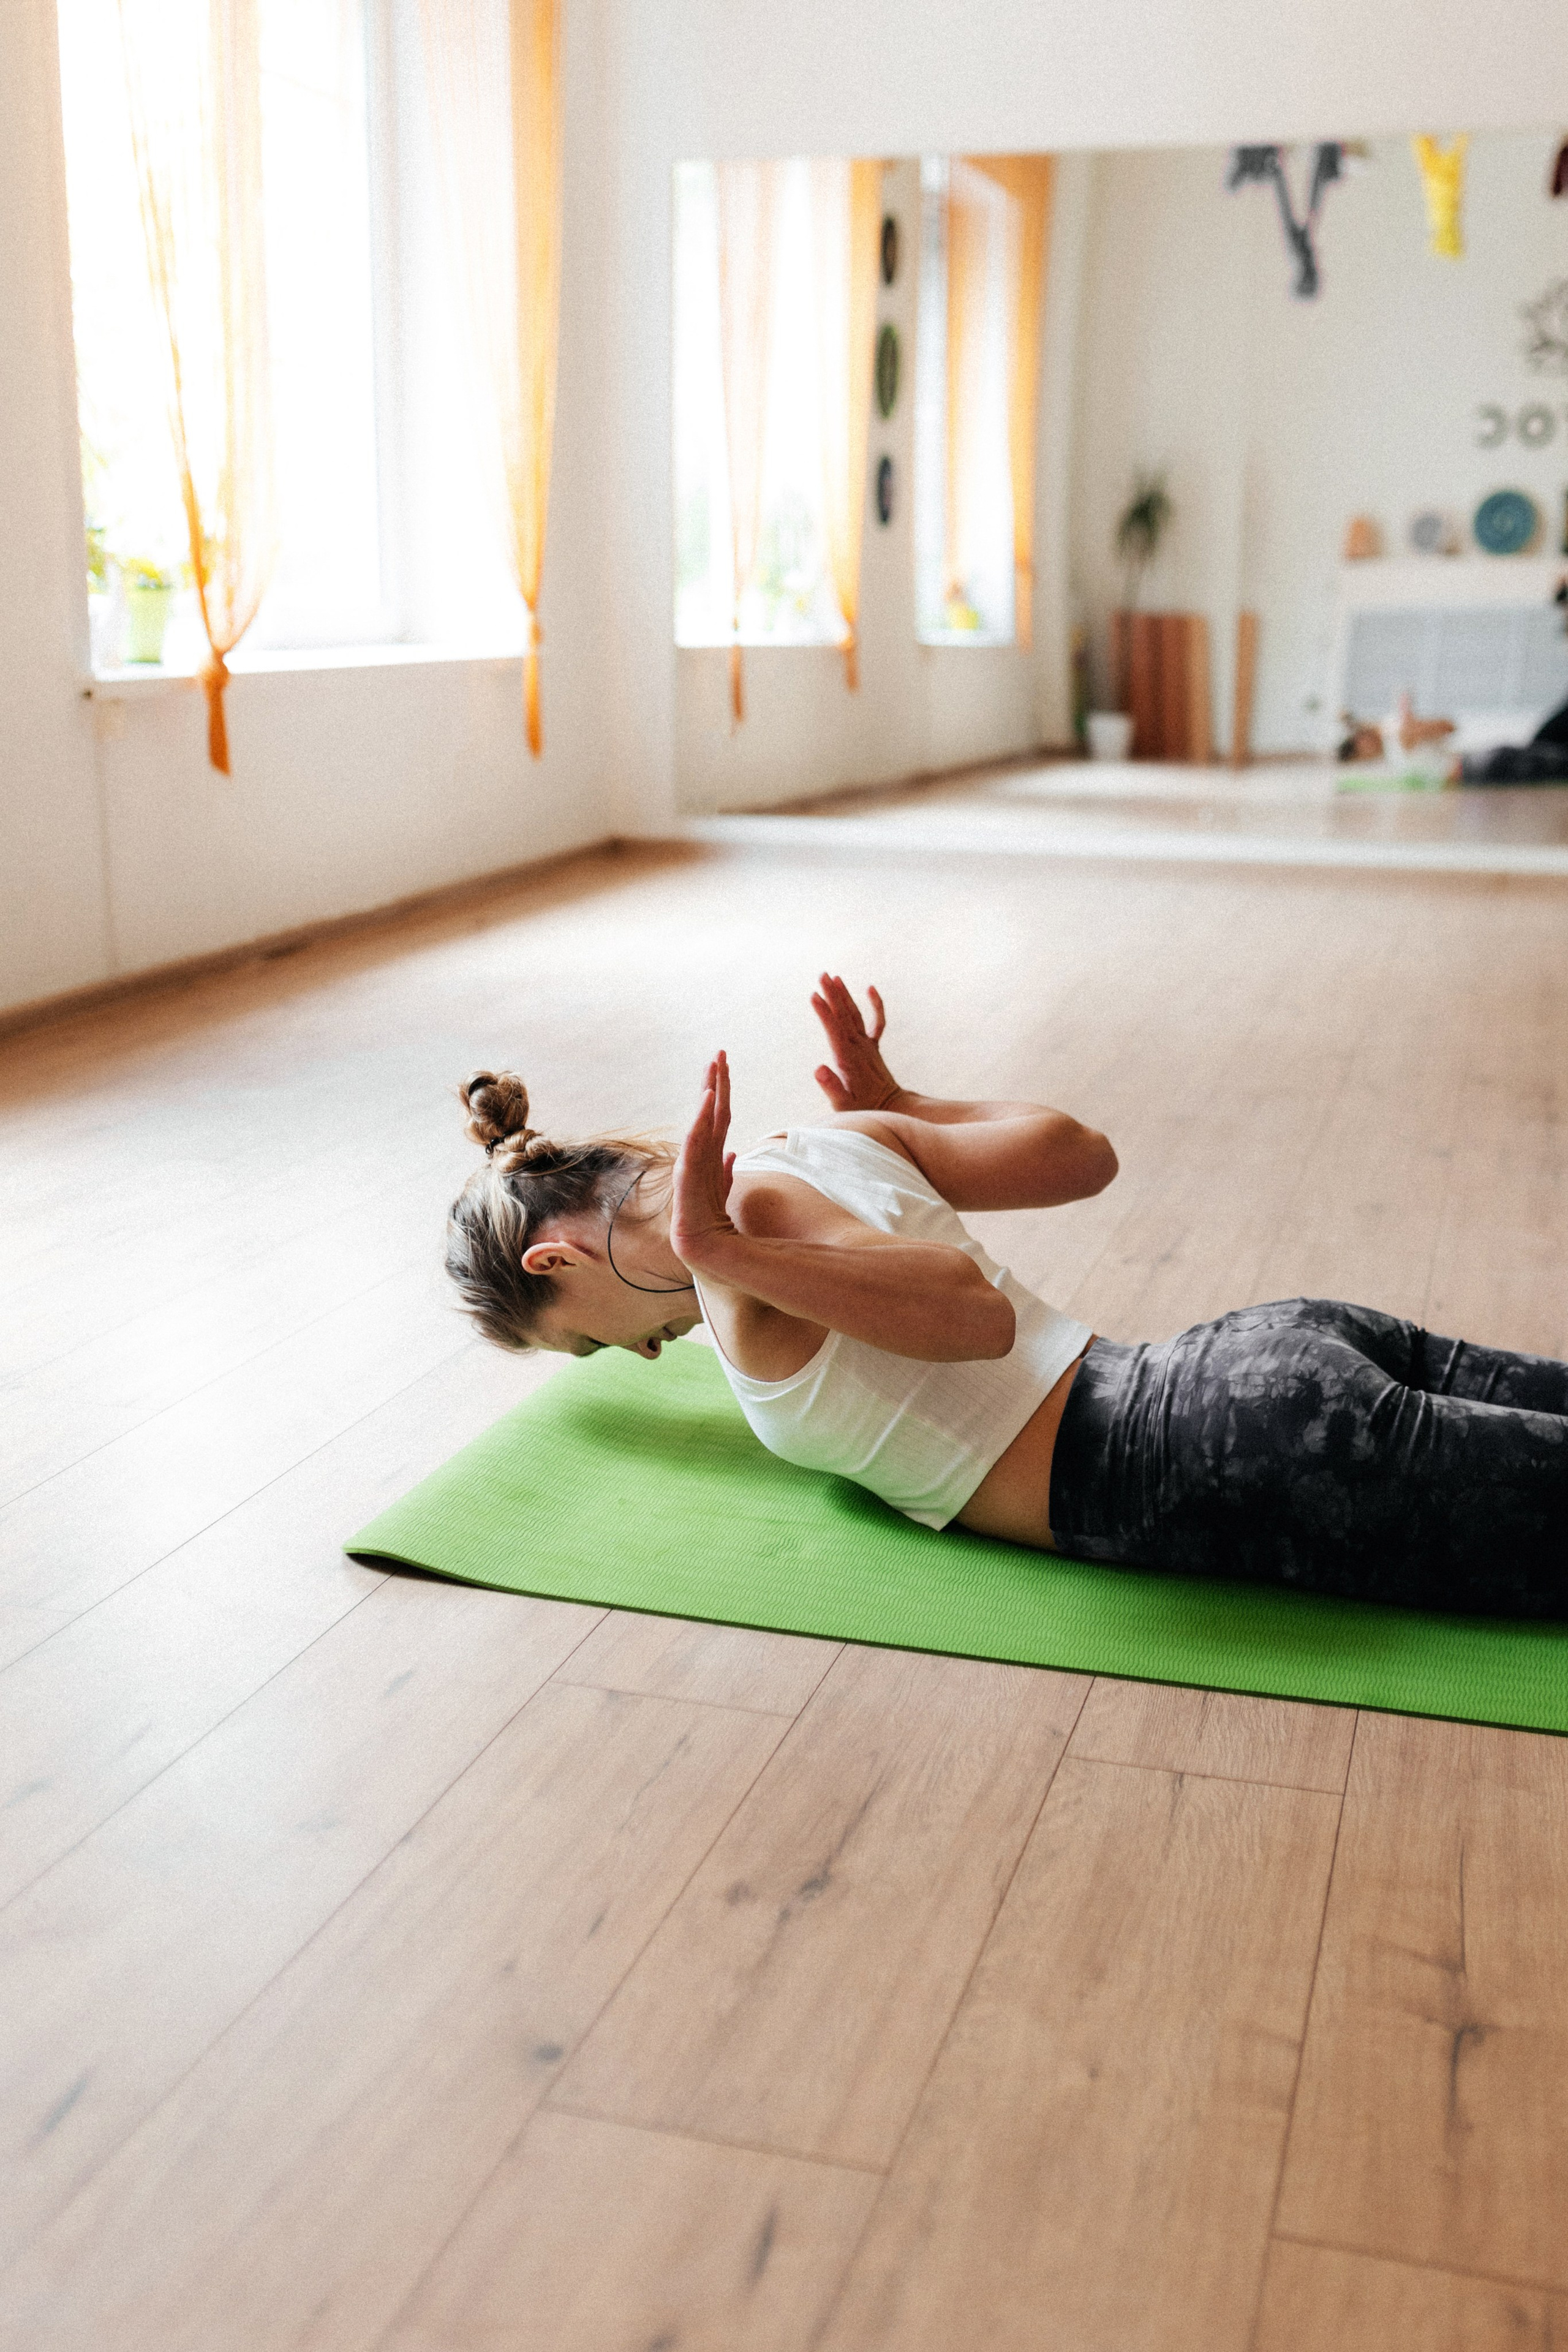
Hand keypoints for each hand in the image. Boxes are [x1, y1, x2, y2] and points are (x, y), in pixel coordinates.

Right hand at [670, 1051, 737, 1266]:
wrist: (711, 1256)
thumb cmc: (716, 1227)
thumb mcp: (725, 1194)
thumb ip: (726, 1174)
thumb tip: (731, 1152)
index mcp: (709, 1160)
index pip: (718, 1118)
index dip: (720, 1091)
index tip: (723, 1063)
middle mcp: (698, 1161)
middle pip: (708, 1116)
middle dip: (713, 1084)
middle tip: (719, 1052)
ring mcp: (690, 1171)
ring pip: (700, 1128)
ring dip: (706, 1099)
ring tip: (711, 1072)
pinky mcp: (687, 1183)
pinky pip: (694, 1149)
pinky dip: (700, 1125)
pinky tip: (706, 1103)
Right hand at [810, 973, 901, 1112]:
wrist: (894, 1109)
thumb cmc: (865, 1110)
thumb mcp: (844, 1106)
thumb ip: (831, 1087)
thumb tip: (818, 1069)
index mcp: (848, 1060)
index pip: (834, 1031)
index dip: (824, 1013)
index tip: (814, 995)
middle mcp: (859, 1048)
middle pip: (844, 1017)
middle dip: (832, 995)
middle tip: (821, 975)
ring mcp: (868, 1046)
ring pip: (856, 1015)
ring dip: (845, 996)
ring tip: (835, 977)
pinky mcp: (874, 1048)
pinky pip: (877, 1022)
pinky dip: (876, 1005)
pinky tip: (870, 989)